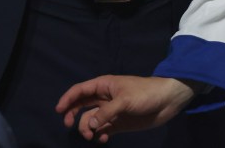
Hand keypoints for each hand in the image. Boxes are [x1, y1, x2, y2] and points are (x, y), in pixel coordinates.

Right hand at [55, 76, 193, 142]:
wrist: (166, 101)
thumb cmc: (145, 93)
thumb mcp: (125, 100)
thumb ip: (106, 112)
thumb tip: (89, 124)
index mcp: (104, 86)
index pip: (80, 90)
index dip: (67, 99)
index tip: (58, 110)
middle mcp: (104, 98)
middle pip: (81, 106)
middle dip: (73, 115)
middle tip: (69, 126)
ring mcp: (111, 111)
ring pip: (91, 120)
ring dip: (87, 128)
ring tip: (92, 136)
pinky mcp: (119, 123)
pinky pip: (103, 130)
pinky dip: (100, 135)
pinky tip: (104, 138)